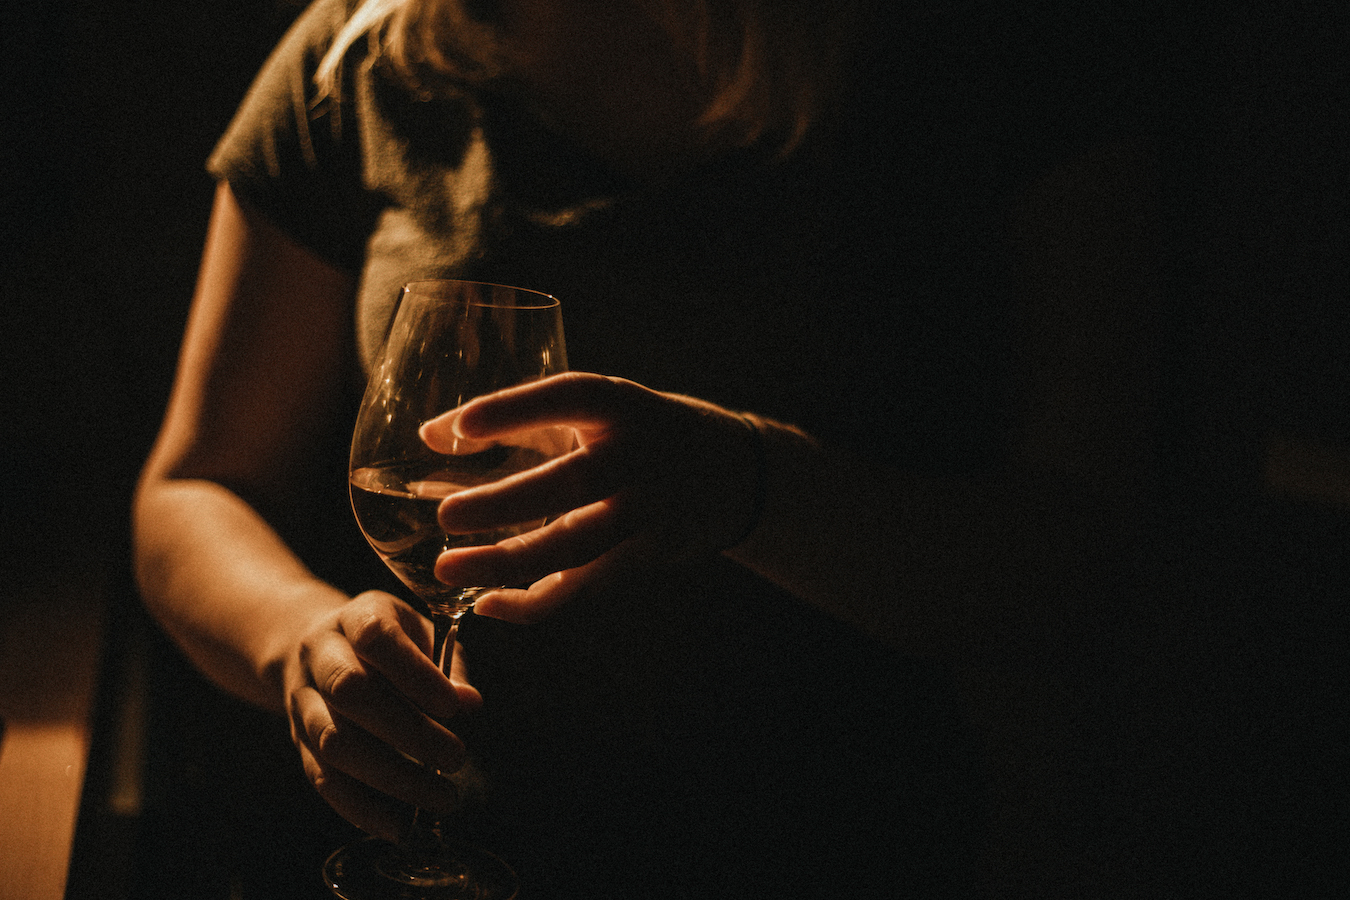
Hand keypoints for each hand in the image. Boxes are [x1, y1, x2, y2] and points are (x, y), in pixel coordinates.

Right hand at [282, 590, 482, 840]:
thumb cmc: (388, 643)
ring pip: (332, 742)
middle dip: (406, 731)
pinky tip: (401, 825)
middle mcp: (319, 656)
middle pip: (348, 692)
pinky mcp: (298, 743)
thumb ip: (447, 664)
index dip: (413, 673)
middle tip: (457, 758)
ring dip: (390, 777)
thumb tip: (469, 703)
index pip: (376, 638)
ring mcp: (302, 701)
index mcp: (355, 618)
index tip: (453, 706)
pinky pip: (323, 780)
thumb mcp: (420, 633)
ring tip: (441, 797)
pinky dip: (362, 808)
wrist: (316, 648)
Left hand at [419, 372, 760, 622]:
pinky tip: (485, 603)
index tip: (460, 427)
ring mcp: (648, 512)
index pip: (571, 397)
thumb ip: (515, 419)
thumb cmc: (634, 431)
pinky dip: (534, 603)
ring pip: (580, 547)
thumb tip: (429, 436)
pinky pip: (586, 589)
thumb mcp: (592, 409)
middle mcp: (639, 457)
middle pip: (575, 483)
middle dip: (508, 503)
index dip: (516, 410)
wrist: (730, 474)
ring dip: (511, 564)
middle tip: (446, 515)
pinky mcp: (646, 557)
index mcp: (621, 406)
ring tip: (448, 570)